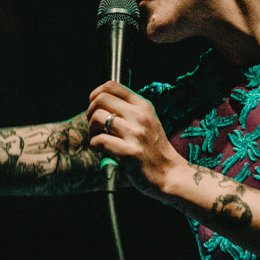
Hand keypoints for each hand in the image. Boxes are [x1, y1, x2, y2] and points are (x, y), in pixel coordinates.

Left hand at [85, 81, 184, 200]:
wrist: (169, 173)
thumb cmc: (154, 149)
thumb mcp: (148, 121)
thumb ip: (129, 110)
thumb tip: (100, 102)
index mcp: (143, 106)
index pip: (112, 86)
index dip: (96, 93)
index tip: (94, 105)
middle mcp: (140, 116)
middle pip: (100, 99)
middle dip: (90, 111)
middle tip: (94, 125)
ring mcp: (135, 134)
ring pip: (97, 118)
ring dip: (91, 130)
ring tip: (98, 138)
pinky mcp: (128, 152)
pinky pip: (99, 140)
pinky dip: (94, 145)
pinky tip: (101, 150)